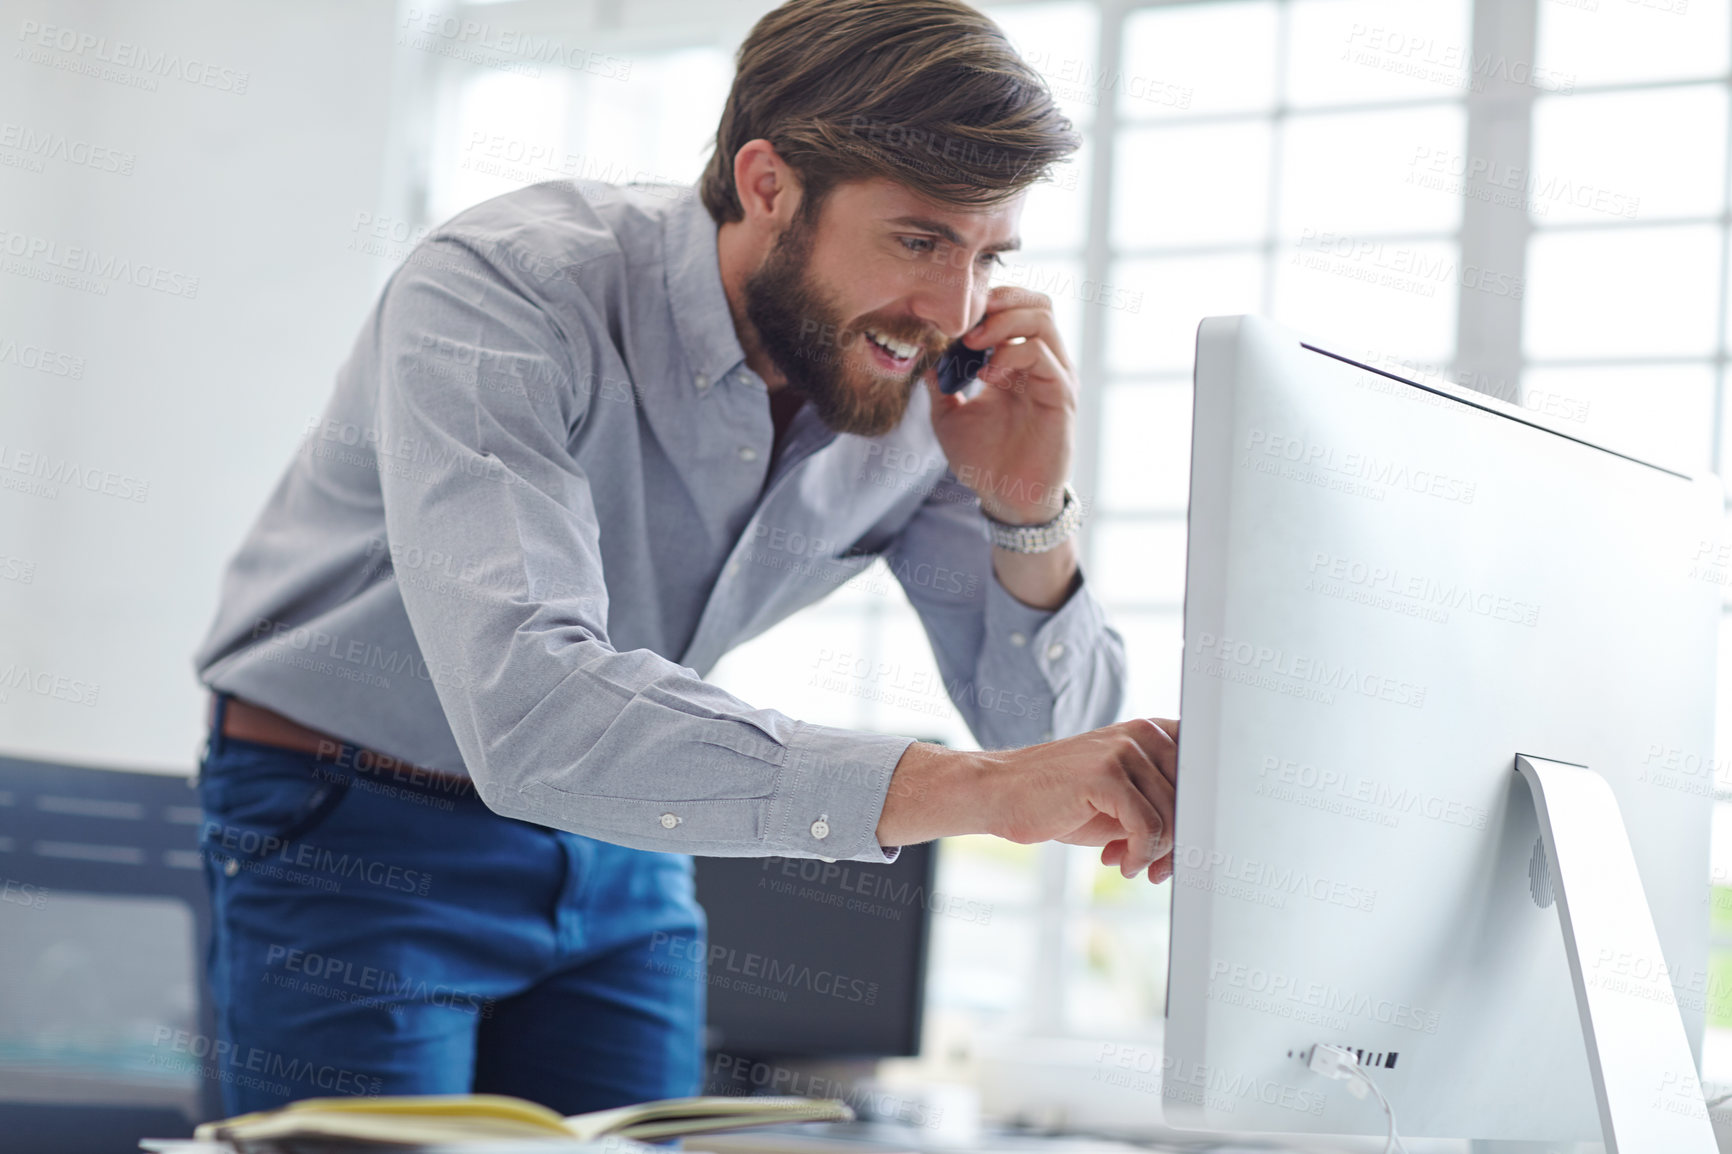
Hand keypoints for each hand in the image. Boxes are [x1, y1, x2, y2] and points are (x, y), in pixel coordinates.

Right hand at [877, 717, 1179, 882]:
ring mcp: (1123, 750)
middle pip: (1192, 798)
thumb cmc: (1061, 800)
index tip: (1189, 848)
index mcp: (1151, 732)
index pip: (1205, 772)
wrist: (1001, 794)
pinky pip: (1148, 827)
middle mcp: (1142, 733)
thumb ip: (1159, 805)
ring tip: (1132, 865)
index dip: (1202, 814)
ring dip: (1157, 854)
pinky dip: (1139, 855)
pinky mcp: (1104, 774)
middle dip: (1179, 844)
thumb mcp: (1120, 800)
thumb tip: (1201, 840)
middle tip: (1157, 869)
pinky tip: (1120, 863)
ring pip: (1172, 816)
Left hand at [925, 284, 1075, 524]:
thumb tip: (919, 356)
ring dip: (1002, 322)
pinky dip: (1010, 354)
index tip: (952, 318)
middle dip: (999, 301)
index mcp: (1018, 362)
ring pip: (1042, 318)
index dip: (987, 302)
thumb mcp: (948, 416)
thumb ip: (938, 383)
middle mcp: (1042, 363)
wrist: (1006, 498)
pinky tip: (986, 376)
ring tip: (972, 343)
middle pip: (1037, 302)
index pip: (1016, 307)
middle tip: (966, 323)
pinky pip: (1041, 355)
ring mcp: (1055, 376)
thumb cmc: (984, 460)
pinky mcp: (1061, 395)